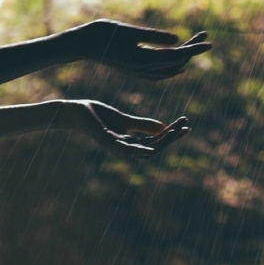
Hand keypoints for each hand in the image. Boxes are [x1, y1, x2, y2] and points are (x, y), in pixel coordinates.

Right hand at [70, 19, 210, 79]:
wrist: (80, 45)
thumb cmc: (101, 33)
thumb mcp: (129, 31)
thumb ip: (153, 36)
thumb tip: (178, 39)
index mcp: (142, 58)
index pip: (176, 55)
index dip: (194, 48)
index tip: (209, 42)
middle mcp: (142, 69)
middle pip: (175, 62)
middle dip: (191, 50)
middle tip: (204, 36)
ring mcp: (137, 71)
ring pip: (168, 71)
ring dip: (183, 59)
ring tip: (194, 47)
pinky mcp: (132, 69)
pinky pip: (158, 75)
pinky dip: (170, 70)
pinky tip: (176, 66)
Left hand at [71, 99, 190, 157]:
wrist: (76, 112)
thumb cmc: (99, 117)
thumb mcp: (125, 120)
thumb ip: (142, 125)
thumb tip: (163, 127)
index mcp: (131, 141)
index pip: (157, 141)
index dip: (172, 135)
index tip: (186, 125)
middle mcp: (126, 147)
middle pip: (154, 146)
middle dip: (171, 137)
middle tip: (186, 127)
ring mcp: (117, 146)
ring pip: (144, 149)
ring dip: (161, 142)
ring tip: (175, 133)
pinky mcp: (107, 141)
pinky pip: (126, 150)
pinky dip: (140, 152)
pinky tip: (152, 150)